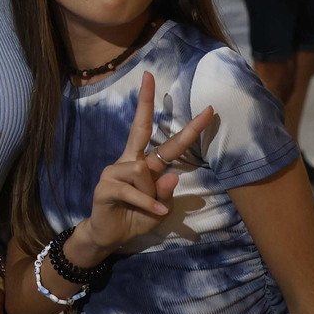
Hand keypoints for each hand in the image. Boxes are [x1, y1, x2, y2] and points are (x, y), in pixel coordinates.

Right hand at [71, 72, 214, 257]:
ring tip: (147, 208)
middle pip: (140, 127)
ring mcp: (115, 171)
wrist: (109, 236)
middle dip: (146, 102)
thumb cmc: (135, 218)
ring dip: (151, 193)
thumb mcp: (161, 210)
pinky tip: (154, 212)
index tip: (208, 109)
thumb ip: (166, 193)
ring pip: (143, 171)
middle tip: (150, 77)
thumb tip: (172, 173)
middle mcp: (129, 161)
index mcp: (145, 164)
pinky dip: (147, 204)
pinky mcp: (106, 185)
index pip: (168, 142)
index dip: (189, 127)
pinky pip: (134, 191)